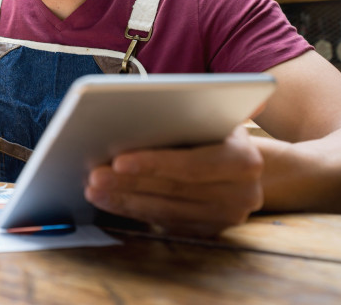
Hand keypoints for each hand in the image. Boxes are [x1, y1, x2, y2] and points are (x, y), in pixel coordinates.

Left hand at [85, 126, 263, 237]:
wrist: (246, 163)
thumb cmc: (217, 128)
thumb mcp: (213, 114)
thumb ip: (188, 113)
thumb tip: (139, 110)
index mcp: (245, 159)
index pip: (192, 164)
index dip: (154, 164)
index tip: (118, 161)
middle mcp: (242, 194)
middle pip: (174, 190)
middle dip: (129, 184)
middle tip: (94, 176)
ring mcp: (226, 217)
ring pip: (166, 210)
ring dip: (125, 200)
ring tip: (93, 188)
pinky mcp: (208, 230)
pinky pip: (164, 222)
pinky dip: (133, 210)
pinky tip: (109, 200)